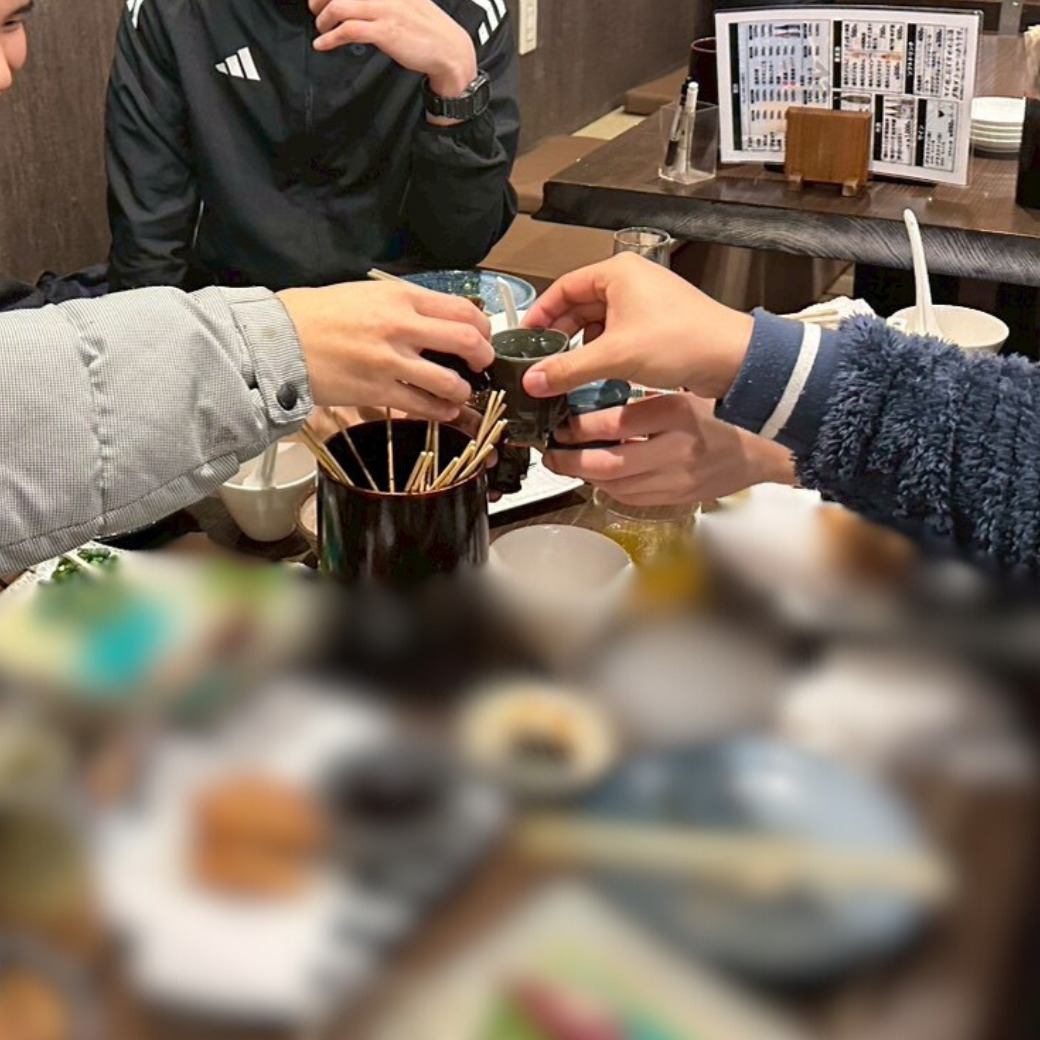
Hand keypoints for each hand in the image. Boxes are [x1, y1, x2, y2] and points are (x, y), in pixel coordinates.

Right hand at [277, 281, 491, 420]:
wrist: (278, 340)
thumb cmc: (315, 316)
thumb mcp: (365, 294)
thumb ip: (403, 306)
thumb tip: (435, 320)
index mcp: (400, 297)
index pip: (462, 308)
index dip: (483, 327)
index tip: (482, 338)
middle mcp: (401, 326)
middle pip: (466, 341)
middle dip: (483, 358)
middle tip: (481, 366)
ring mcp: (391, 361)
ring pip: (450, 381)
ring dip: (463, 391)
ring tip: (459, 393)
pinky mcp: (377, 391)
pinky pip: (423, 406)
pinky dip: (440, 411)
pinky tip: (441, 411)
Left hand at [309, 0, 476, 98]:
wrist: (450, 51)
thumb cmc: (429, 31)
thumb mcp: (406, 3)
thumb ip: (384, 1)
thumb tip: (361, 4)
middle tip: (315, 10)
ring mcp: (385, 10)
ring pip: (339, 6)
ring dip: (323, 19)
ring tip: (321, 28)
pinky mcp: (385, 32)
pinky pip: (348, 30)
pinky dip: (330, 38)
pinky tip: (324, 44)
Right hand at [521, 254, 754, 401]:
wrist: (732, 360)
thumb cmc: (684, 341)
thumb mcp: (614, 356)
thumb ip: (567, 368)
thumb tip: (532, 379)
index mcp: (618, 272)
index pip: (563, 288)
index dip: (540, 314)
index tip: (525, 338)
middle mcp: (630, 281)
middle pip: (578, 306)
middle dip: (560, 335)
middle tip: (541, 361)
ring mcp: (644, 303)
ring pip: (597, 324)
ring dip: (581, 348)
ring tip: (565, 372)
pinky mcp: (654, 325)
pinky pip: (616, 335)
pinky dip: (601, 353)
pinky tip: (594, 374)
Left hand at [544, 394, 794, 505]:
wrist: (765, 448)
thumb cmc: (725, 415)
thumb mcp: (685, 392)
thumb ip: (644, 400)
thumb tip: (593, 407)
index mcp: (677, 414)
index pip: (615, 422)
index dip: (580, 426)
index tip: (563, 423)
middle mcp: (675, 450)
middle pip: (608, 463)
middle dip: (569, 460)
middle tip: (551, 452)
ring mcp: (677, 479)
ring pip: (615, 485)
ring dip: (584, 476)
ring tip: (566, 464)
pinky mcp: (678, 497)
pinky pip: (632, 498)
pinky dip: (608, 487)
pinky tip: (597, 476)